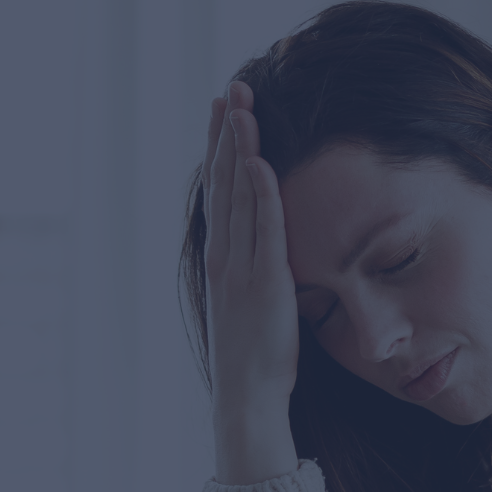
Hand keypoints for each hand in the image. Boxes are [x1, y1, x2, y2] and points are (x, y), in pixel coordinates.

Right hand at [201, 80, 300, 484]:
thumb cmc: (255, 362)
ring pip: (239, 197)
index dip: (223, 151)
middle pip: (224, 183)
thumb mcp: (252, 307)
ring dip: (241, 151)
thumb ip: (257, 273)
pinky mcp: (263, 285)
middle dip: (227, 135)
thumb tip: (269, 252)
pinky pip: (262, 230)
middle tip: (230, 91)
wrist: (247, 400)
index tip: (226, 113)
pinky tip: (260, 163)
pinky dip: (261, 195)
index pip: (222, 193)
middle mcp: (225, 259)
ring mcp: (241, 270)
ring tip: (241, 109)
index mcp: (222, 261)